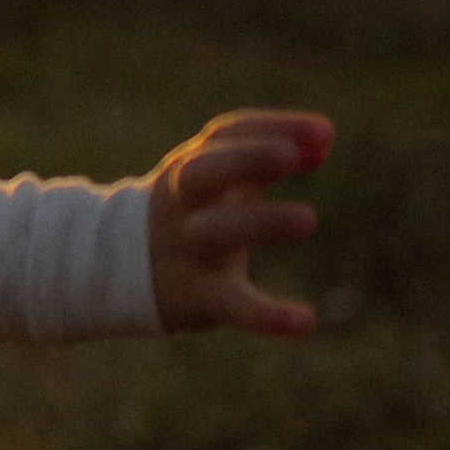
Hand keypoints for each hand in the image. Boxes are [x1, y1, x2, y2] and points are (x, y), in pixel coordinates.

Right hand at [148, 111, 333, 335]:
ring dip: (262, 221)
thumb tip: (325, 144)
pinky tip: (306, 321)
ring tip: (309, 219)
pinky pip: (233, 306)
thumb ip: (268, 159)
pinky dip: (267, 316)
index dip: (275, 128)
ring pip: (218, 231)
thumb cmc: (192, 210)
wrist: (124, 268)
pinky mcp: (200, 296)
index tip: (326, 133)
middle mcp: (184, 203)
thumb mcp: (220, 177)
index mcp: (191, 166)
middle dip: (245, 158)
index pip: (229, 134)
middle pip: (203, 172)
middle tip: (289, 155)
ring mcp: (189, 248)